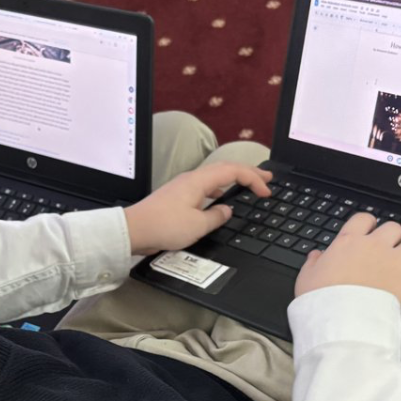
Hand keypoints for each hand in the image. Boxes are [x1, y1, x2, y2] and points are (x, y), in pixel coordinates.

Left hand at [123, 162, 273, 255]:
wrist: (133, 230)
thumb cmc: (163, 226)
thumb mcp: (198, 226)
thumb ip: (217, 216)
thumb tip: (226, 211)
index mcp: (199, 181)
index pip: (234, 171)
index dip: (254, 179)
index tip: (266, 189)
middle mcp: (191, 179)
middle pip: (225, 169)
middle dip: (248, 173)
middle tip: (266, 178)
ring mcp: (183, 187)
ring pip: (215, 178)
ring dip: (234, 180)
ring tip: (248, 186)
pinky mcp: (177, 197)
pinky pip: (204, 188)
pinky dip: (219, 190)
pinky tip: (221, 200)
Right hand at [294, 213, 400, 307]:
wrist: (340, 320)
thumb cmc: (321, 300)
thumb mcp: (306, 278)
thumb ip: (314, 264)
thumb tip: (317, 256)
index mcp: (349, 242)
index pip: (364, 219)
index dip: (369, 224)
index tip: (369, 231)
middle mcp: (375, 247)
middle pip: (394, 228)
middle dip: (395, 236)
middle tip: (394, 247)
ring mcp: (395, 263)